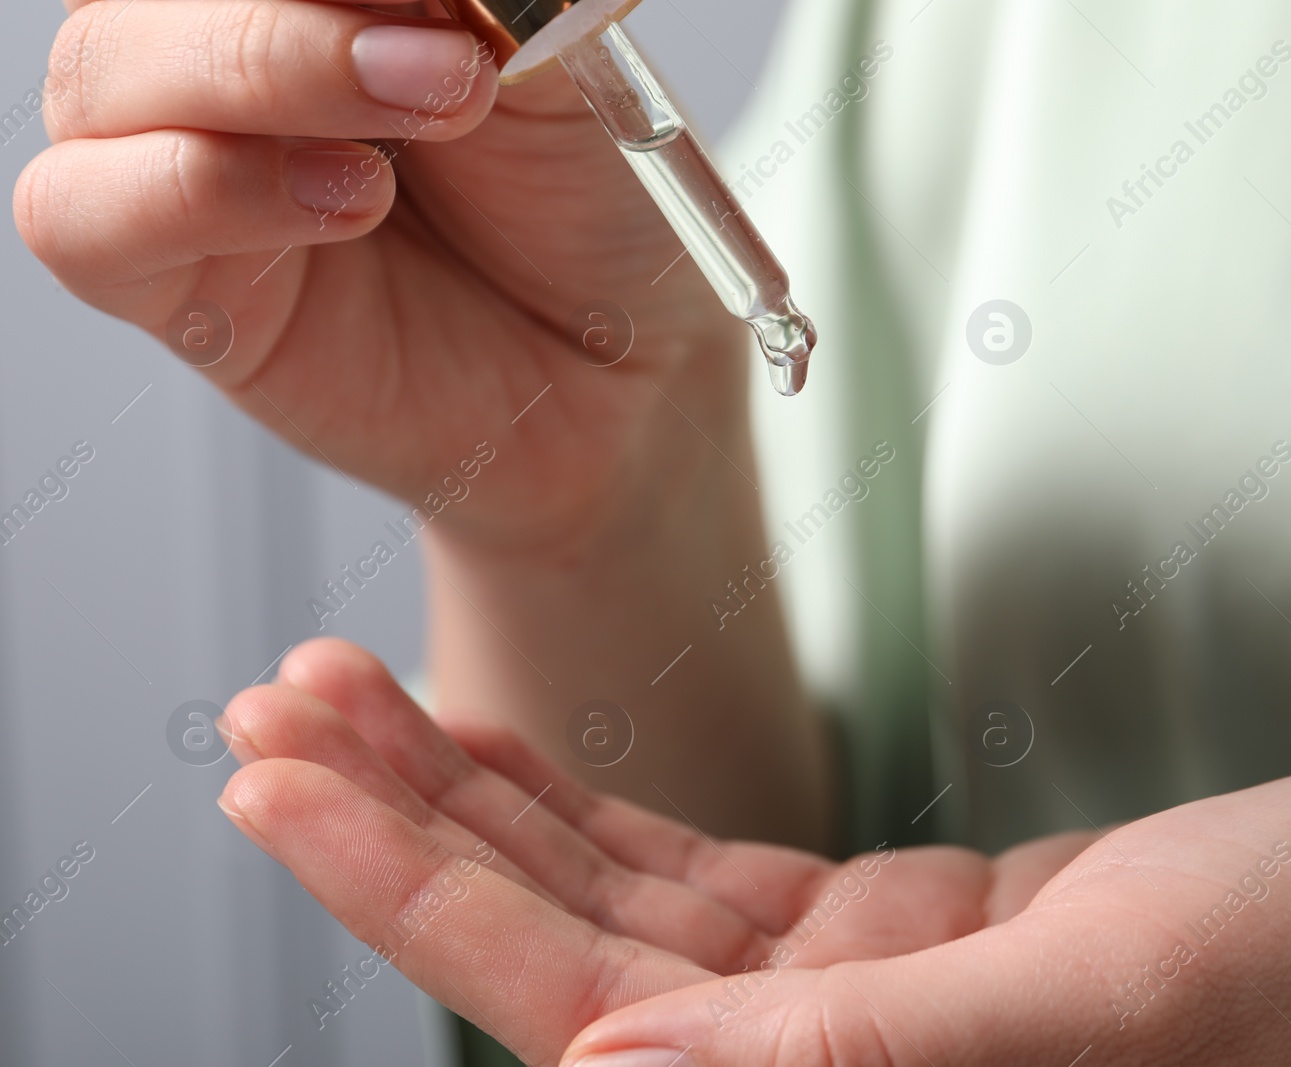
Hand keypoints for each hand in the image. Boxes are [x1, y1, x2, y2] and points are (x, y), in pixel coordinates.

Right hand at [18, 0, 830, 844]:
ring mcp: (185, 162)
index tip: (443, 3)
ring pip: (100, 71)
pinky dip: (201, 190)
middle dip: (293, 14)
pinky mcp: (177, 289)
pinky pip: (89, 217)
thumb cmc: (585, 212)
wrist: (623, 372)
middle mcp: (223, 57)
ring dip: (261, 70)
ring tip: (429, 112)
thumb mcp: (552, 65)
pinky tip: (345, 199)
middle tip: (453, 60)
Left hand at [219, 639, 1290, 1064]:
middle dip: (408, 826)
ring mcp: (858, 1008)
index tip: (287, 784)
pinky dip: (597, 795)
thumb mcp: (1123, 999)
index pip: (581, 1021)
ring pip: (614, 900)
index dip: (415, 896)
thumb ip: (876, 1059)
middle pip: (559, 955)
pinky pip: (706, 869)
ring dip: (480, 795)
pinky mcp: (902, 937)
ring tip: (350, 698)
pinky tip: (504, 742)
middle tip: (277, 709)